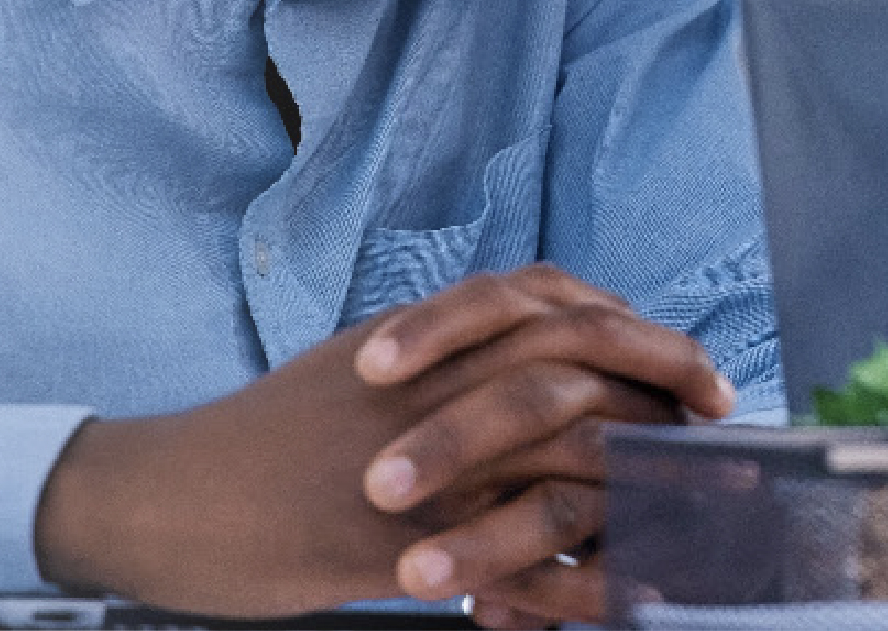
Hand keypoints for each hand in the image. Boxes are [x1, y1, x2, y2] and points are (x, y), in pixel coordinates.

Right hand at [30, 264, 729, 627]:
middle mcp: (417, 382)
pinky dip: (567, 562)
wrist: (165, 500)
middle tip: (723, 423)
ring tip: (695, 504)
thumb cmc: (256, 449)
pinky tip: (610, 581)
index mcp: (412, 339)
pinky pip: (502, 542)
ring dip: (636, 475)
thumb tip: (511, 366)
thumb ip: (429, 366)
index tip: (693, 366)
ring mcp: (407, 458)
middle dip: (659, 388)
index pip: (545, 305)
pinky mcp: (389, 537)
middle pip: (567, 358)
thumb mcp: (346, 377)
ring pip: (551, 447)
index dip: (632, 329)